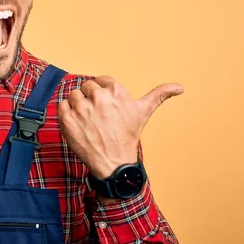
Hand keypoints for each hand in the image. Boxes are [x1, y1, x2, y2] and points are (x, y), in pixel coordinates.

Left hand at [58, 76, 183, 178]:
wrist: (114, 163)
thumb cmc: (128, 136)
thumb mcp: (144, 112)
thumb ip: (160, 94)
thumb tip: (181, 87)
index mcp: (115, 90)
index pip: (100, 80)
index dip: (102, 94)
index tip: (107, 108)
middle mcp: (98, 97)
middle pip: (86, 87)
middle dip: (91, 100)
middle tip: (99, 117)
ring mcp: (82, 108)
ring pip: (73, 95)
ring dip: (78, 106)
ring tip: (89, 121)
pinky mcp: (68, 119)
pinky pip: (62, 106)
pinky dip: (67, 114)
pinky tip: (78, 124)